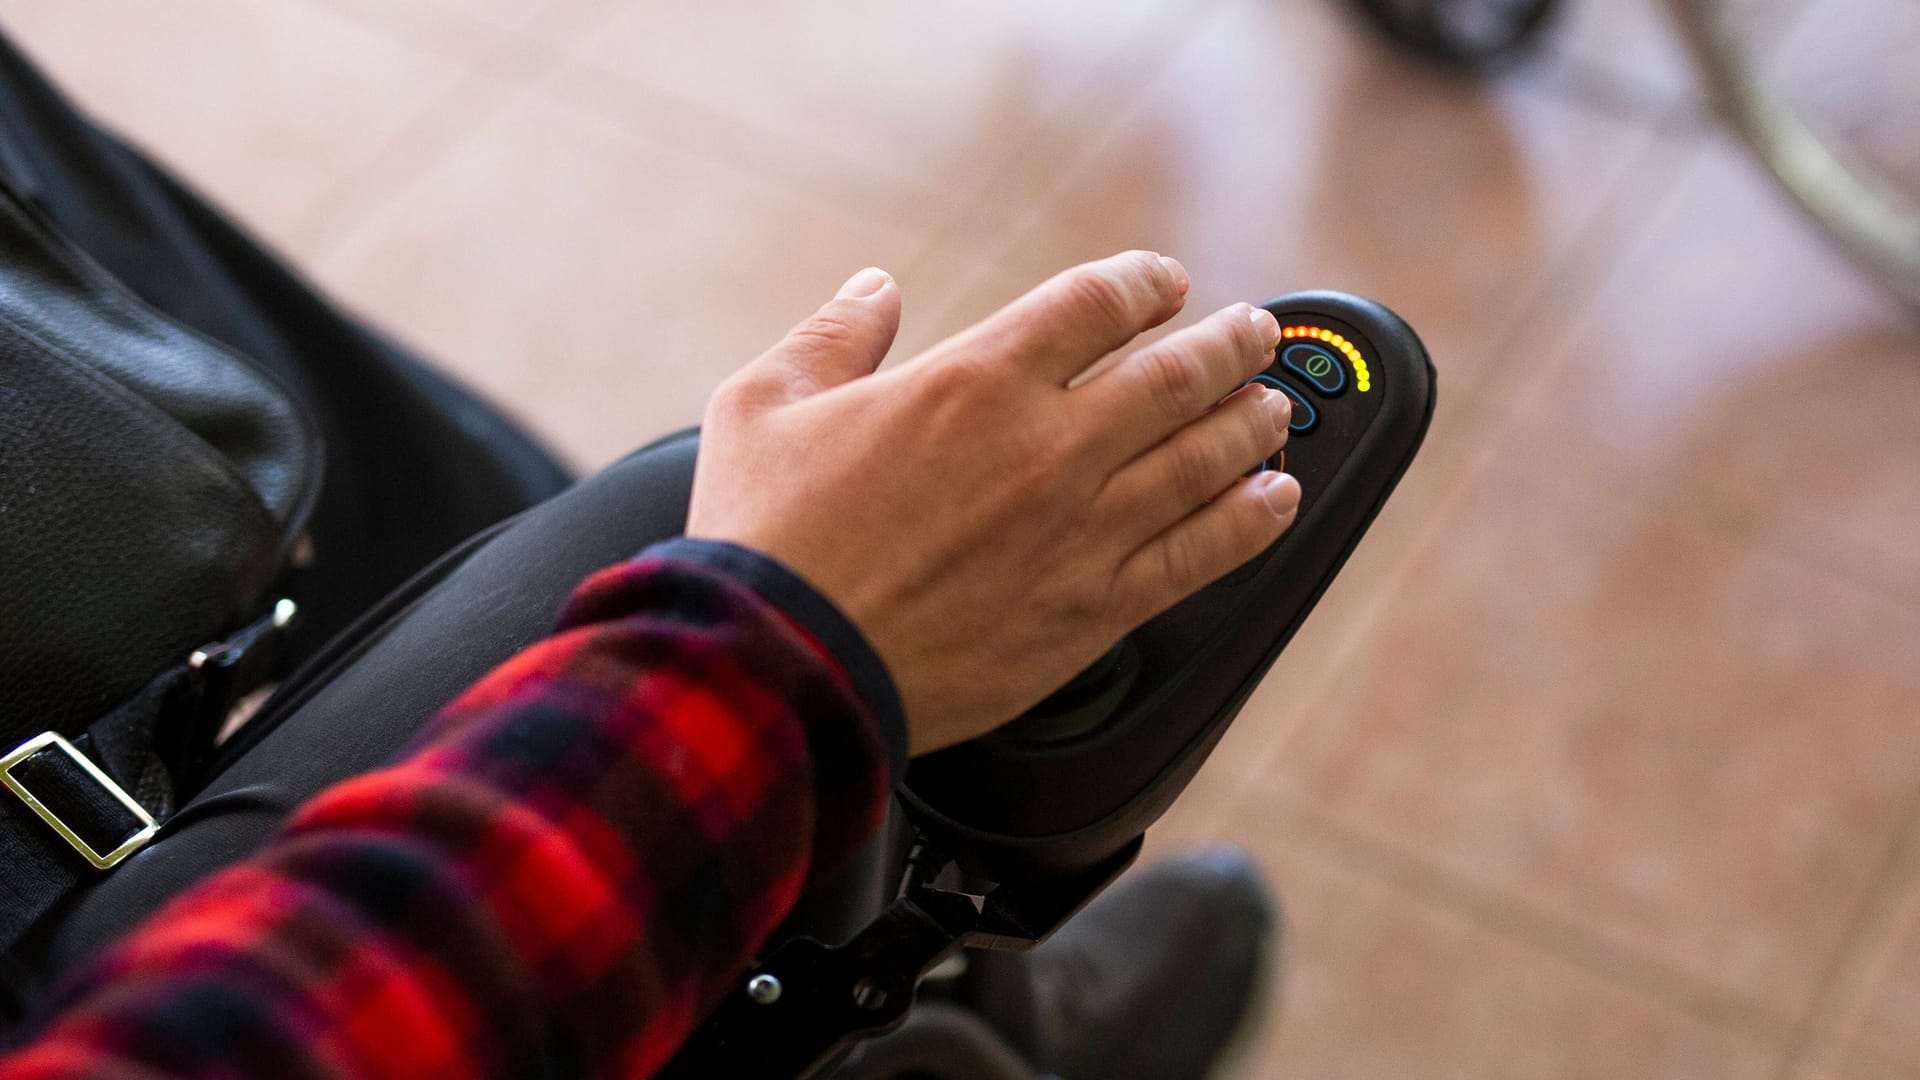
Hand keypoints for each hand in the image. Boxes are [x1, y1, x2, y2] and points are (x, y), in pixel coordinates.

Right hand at [687, 252, 1298, 754]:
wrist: (782, 670)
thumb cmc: (764, 541)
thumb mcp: (763, 404)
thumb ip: (832, 335)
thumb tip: (873, 290)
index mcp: (975, 380)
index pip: (1098, 303)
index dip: (1147, 283)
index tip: (1166, 284)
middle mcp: (1047, 447)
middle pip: (1177, 374)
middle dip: (1230, 344)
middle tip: (1255, 334)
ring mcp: (1081, 532)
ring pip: (1205, 459)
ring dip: (1253, 423)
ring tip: (1275, 408)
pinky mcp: (1092, 612)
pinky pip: (1201, 555)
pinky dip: (1250, 520)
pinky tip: (1274, 500)